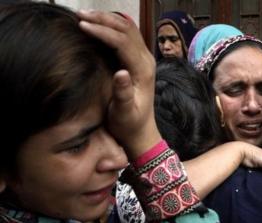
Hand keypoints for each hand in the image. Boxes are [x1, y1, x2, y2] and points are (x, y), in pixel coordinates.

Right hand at [77, 10, 160, 158]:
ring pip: (127, 28)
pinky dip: (110, 26)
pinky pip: (125, 35)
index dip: (103, 31)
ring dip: (106, 19)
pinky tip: (95, 25)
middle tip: (78, 15)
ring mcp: (142, 58)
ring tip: (83, 16)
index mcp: (143, 70)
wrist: (140, 131)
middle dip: (103, 19)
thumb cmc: (129, 124)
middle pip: (126, 29)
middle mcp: (145, 60)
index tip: (82, 26)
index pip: (123, 41)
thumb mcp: (124, 113)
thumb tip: (120, 73)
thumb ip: (123, 94)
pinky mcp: (137, 59)